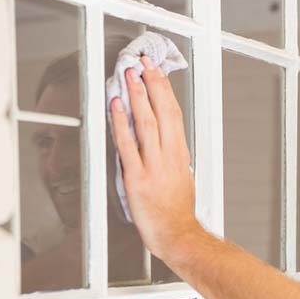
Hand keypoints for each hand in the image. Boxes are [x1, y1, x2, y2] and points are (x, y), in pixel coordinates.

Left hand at [109, 56, 199, 261]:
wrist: (178, 236)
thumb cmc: (178, 212)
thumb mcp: (182, 177)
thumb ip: (172, 156)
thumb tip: (164, 139)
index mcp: (180, 155)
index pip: (174, 114)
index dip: (165, 90)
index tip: (157, 71)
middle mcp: (169, 157)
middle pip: (162, 112)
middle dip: (152, 84)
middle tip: (142, 62)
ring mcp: (153, 167)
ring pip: (146, 123)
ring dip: (138, 96)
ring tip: (130, 75)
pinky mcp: (137, 179)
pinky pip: (127, 145)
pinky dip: (121, 123)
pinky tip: (117, 106)